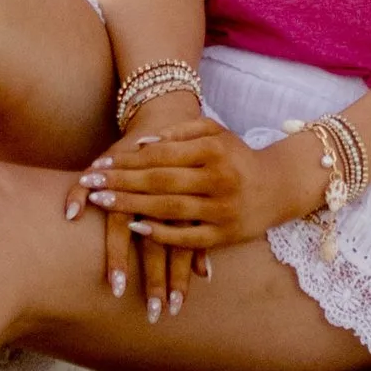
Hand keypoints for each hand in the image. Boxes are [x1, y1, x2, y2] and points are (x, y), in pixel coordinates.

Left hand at [71, 107, 326, 321]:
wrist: (278, 186)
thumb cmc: (236, 156)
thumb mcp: (215, 132)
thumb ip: (180, 132)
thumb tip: (143, 145)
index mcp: (214, 150)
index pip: (161, 156)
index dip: (127, 161)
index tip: (98, 164)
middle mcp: (219, 179)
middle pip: (160, 182)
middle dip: (121, 183)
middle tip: (91, 184)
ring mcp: (222, 209)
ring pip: (169, 209)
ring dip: (132, 206)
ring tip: (102, 203)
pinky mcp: (225, 235)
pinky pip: (187, 237)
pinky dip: (161, 233)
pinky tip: (135, 228)